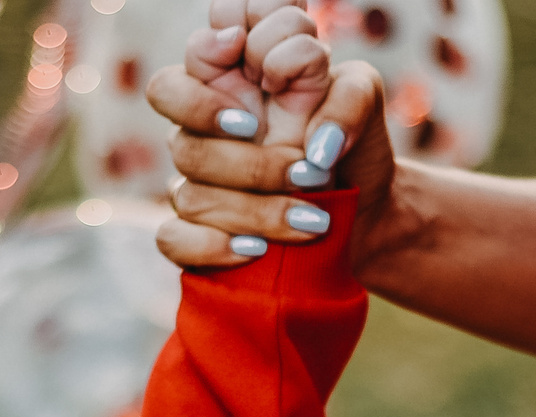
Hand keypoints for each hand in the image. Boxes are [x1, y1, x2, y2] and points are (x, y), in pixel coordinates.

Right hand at [151, 6, 376, 269]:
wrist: (363, 214)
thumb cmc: (351, 144)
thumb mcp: (363, 101)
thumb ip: (346, 97)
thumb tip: (317, 146)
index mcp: (238, 77)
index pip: (200, 48)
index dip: (211, 48)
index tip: (256, 62)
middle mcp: (207, 123)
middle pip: (174, 113)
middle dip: (225, 129)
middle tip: (286, 151)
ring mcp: (196, 178)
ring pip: (189, 187)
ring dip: (255, 205)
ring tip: (312, 218)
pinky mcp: (195, 230)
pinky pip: (173, 237)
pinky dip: (213, 246)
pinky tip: (257, 250)